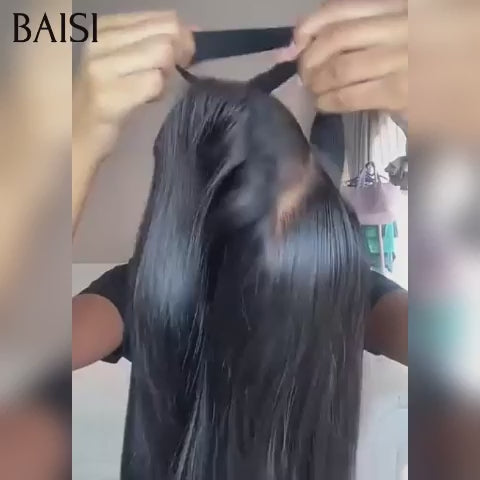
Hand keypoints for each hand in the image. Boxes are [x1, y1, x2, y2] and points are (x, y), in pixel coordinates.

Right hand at [73, 11, 194, 160]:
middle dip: (181, 56)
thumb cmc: (106, 97)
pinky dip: (159, 93)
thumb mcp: (127, 60)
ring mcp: (101, 68)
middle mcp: (100, 41)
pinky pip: (154, 83)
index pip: (163, 19)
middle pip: (166, 36)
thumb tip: (194, 32)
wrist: (78, 133)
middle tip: (173, 74)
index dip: (182, 38)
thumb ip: (155, 42)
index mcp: (104, 27)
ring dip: (167, 76)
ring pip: (162, 55)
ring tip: (153, 89)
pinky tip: (148, 101)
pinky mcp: (109, 96)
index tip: (185, 56)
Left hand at [295, 0, 406, 115]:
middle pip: (336, 37)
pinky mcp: (400, 92)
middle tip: (305, 75)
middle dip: (310, 58)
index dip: (310, 25)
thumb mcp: (409, 31)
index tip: (298, 42)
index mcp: (401, 5)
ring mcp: (403, 58)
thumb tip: (313, 39)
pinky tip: (324, 104)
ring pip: (340, 67)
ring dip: (318, 81)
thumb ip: (372, 28)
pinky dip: (330, 100)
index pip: (341, 8)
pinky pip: (350, 95)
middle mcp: (401, 24)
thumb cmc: (434, 62)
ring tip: (315, 91)